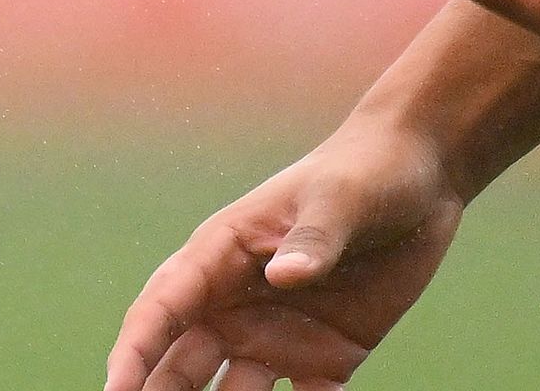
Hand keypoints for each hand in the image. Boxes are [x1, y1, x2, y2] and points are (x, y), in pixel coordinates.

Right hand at [104, 126, 464, 390]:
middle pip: (179, 366)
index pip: (160, 310)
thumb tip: (286, 276)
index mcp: (221, 255)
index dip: (133, 353)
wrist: (423, 175)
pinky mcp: (323, 360)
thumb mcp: (340, 197)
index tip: (115, 390)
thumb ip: (315, 237)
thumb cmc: (366, 170)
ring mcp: (276, 336)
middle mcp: (236, 305)